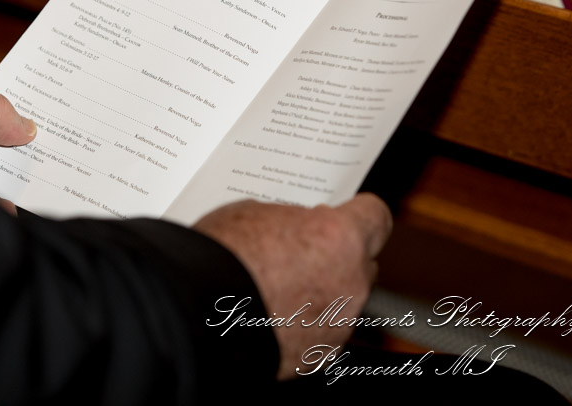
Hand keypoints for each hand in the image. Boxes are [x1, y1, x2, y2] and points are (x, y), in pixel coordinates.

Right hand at [193, 194, 391, 378]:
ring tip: (274, 286)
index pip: (375, 216)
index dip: (359, 213)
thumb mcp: (253, 213)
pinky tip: (269, 313)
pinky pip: (320, 332)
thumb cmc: (220, 257)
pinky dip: (301, 324)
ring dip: (319, 293)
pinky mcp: (318, 357)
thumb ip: (289, 221)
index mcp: (339, 236)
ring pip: (342, 301)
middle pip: (362, 263)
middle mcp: (350, 283)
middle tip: (300, 250)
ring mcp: (337, 324)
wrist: (195, 313)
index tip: (347, 213)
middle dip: (337, 256)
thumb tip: (294, 230)